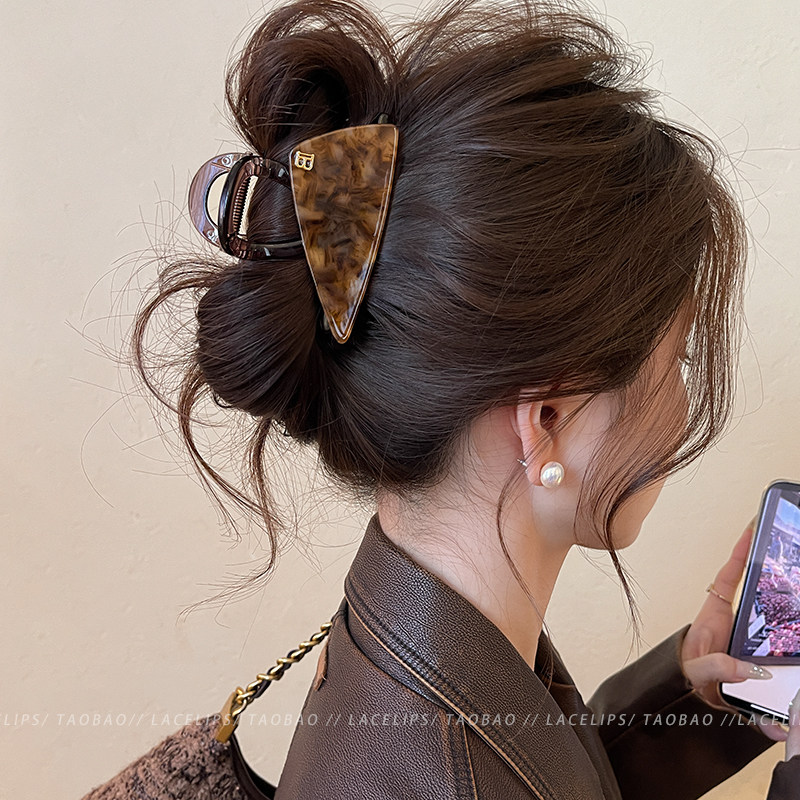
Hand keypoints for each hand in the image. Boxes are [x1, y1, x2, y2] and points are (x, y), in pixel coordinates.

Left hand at [680, 518, 789, 743]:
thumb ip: (714, 666)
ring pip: (769, 614)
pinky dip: (789, 639)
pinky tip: (798, 639)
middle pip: (754, 589)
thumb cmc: (683, 675)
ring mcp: (745, 636)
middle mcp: (731, 622)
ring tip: (795, 573)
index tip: (750, 530)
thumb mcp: (694, 669)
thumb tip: (743, 668)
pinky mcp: (756, 655)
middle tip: (782, 546)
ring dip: (784, 600)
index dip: (739, 554)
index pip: (728, 577)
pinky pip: (776, 643)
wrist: (687, 697)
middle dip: (768, 567)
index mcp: (713, 616)